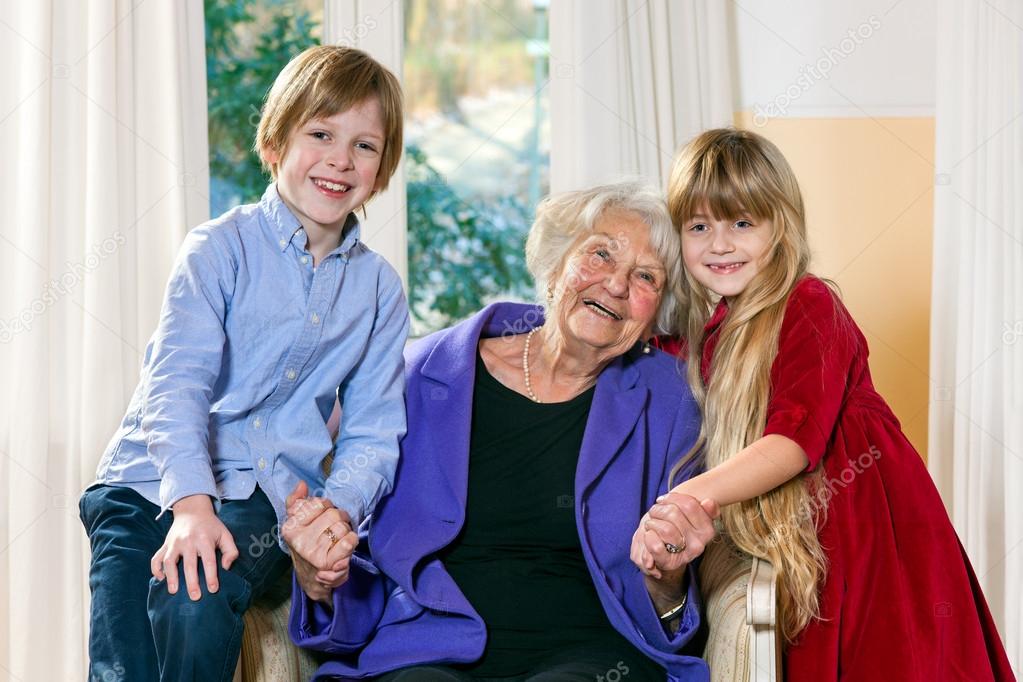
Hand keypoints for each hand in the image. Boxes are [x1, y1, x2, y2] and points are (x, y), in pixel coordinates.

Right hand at [151, 494, 239, 600]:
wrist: (192, 510)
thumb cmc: (211, 526)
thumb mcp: (225, 534)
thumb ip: (230, 551)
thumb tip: (226, 568)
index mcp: (204, 539)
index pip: (209, 560)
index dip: (211, 576)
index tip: (213, 589)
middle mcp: (188, 541)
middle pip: (189, 564)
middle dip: (191, 582)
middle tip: (195, 597)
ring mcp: (174, 543)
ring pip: (169, 561)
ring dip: (171, 577)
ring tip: (174, 591)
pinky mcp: (164, 545)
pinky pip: (156, 558)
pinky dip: (156, 569)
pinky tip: (160, 579)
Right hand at [282, 481, 358, 597]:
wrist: (311, 577)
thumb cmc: (308, 545)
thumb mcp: (297, 523)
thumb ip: (297, 502)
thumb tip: (301, 484)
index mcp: (290, 528)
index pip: (320, 503)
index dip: (328, 507)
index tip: (324, 517)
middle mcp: (299, 541)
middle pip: (334, 514)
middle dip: (340, 519)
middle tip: (335, 529)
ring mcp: (313, 553)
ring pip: (343, 527)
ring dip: (346, 532)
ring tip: (338, 539)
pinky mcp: (328, 564)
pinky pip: (349, 541)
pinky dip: (352, 541)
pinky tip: (345, 547)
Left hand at [631, 492, 719, 579]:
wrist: (666, 554)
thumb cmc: (676, 529)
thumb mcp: (689, 515)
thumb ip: (702, 508)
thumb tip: (709, 503)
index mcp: (707, 530)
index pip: (690, 504)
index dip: (672, 498)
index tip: (664, 500)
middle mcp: (699, 544)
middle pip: (673, 514)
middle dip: (658, 509)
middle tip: (655, 512)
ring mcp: (684, 555)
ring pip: (665, 529)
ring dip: (651, 522)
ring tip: (651, 524)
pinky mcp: (668, 563)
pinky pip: (656, 545)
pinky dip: (648, 536)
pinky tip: (649, 535)